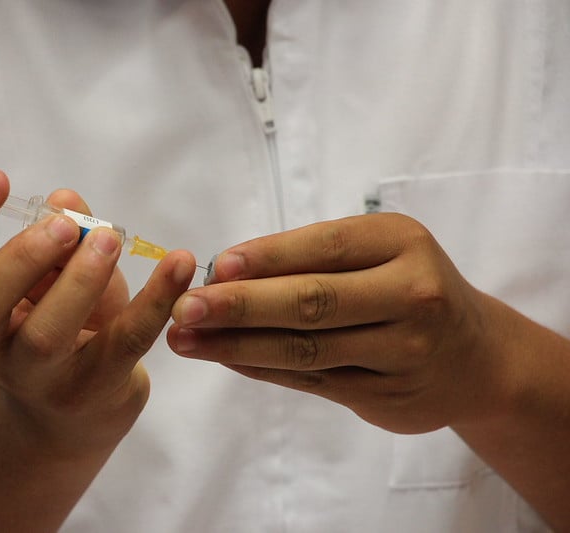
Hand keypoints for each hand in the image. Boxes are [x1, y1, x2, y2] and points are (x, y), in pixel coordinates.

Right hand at [0, 170, 196, 455]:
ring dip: (80, 279)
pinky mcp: (91, 389)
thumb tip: (66, 199)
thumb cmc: (61, 318)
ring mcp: (34, 377)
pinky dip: (156, 299)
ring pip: (43, 334)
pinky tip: (179, 263)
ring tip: (108, 239)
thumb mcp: (55, 271)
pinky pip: (125, 341)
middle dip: (22, 257)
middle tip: (64, 226)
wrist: (79, 404)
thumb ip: (59, 233)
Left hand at [168, 213, 507, 433]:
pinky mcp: (386, 396)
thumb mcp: (381, 252)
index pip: (326, 247)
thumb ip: (315, 257)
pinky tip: (224, 359)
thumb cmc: (410, 287)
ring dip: (237, 345)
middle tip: (186, 309)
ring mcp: (402, 353)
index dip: (268, 257)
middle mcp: (412, 296)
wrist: (476, 358)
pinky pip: (311, 381)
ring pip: (305, 349)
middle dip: (241, 306)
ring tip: (186, 339)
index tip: (217, 266)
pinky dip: (261, 369)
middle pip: (313, 302)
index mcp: (404, 244)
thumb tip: (226, 271)